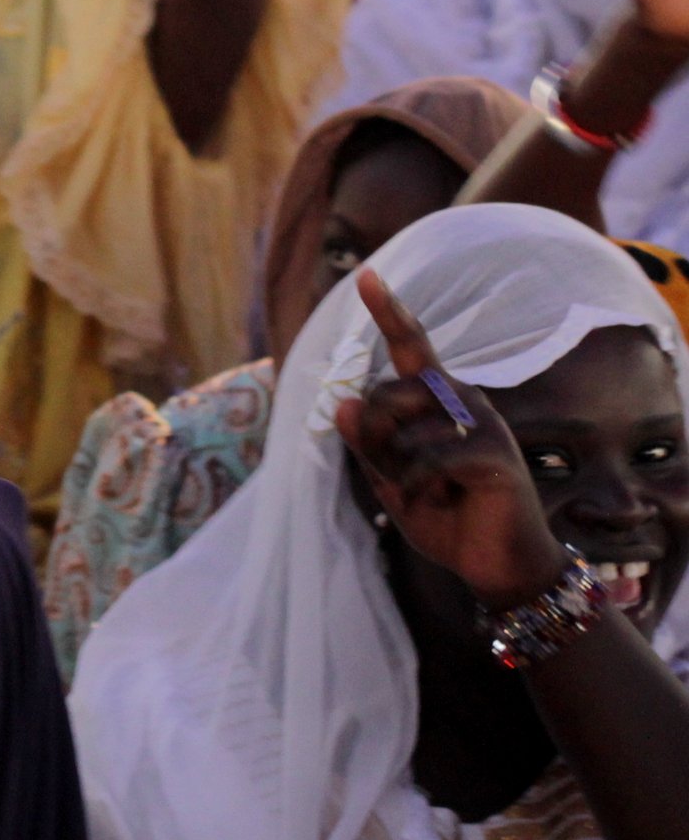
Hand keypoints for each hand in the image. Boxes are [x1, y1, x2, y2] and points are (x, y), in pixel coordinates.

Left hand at [338, 268, 568, 610]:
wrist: (496, 564)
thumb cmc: (445, 515)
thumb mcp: (391, 480)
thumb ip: (368, 443)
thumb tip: (343, 404)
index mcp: (435, 400)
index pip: (410, 347)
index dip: (389, 312)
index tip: (366, 275)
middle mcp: (461, 399)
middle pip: (382, 395)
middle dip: (374, 441)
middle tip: (399, 476)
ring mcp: (481, 422)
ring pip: (402, 425)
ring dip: (397, 467)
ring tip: (428, 491)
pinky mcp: (493, 452)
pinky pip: (428, 456)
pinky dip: (417, 484)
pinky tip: (440, 497)